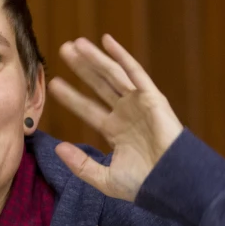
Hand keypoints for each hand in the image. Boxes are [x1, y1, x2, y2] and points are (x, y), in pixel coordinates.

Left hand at [48, 35, 182, 201]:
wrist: (171, 183)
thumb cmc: (143, 184)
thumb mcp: (104, 178)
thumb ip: (80, 164)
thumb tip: (58, 147)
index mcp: (115, 131)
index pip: (88, 108)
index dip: (71, 96)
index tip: (53, 84)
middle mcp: (126, 114)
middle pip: (98, 85)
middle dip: (81, 68)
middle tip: (63, 51)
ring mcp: (139, 104)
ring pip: (112, 75)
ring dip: (94, 58)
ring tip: (75, 44)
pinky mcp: (152, 98)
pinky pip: (135, 73)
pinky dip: (121, 56)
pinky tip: (106, 41)